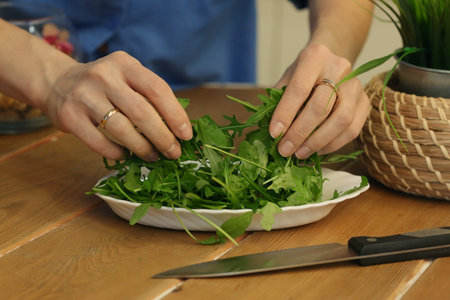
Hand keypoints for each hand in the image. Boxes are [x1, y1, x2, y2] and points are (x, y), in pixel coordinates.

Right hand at [43, 51, 191, 160]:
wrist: (57, 83)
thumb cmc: (104, 85)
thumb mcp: (126, 78)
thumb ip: (148, 95)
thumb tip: (178, 128)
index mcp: (124, 64)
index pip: (157, 89)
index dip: (175, 114)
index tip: (186, 135)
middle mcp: (104, 76)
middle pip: (142, 112)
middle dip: (163, 137)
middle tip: (173, 153)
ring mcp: (84, 95)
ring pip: (121, 129)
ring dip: (142, 148)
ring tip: (153, 156)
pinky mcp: (69, 116)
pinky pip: (98, 142)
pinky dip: (116, 152)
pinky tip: (125, 156)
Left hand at [269, 44, 370, 157]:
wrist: (329, 64)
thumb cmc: (304, 75)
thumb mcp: (287, 79)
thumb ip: (278, 101)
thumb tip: (271, 133)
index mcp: (314, 57)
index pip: (299, 88)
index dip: (285, 113)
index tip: (274, 134)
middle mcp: (339, 68)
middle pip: (321, 106)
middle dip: (300, 132)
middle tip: (285, 150)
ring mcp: (356, 85)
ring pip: (341, 120)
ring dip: (317, 142)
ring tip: (299, 153)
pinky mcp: (365, 103)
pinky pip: (352, 130)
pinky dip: (333, 145)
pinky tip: (317, 150)